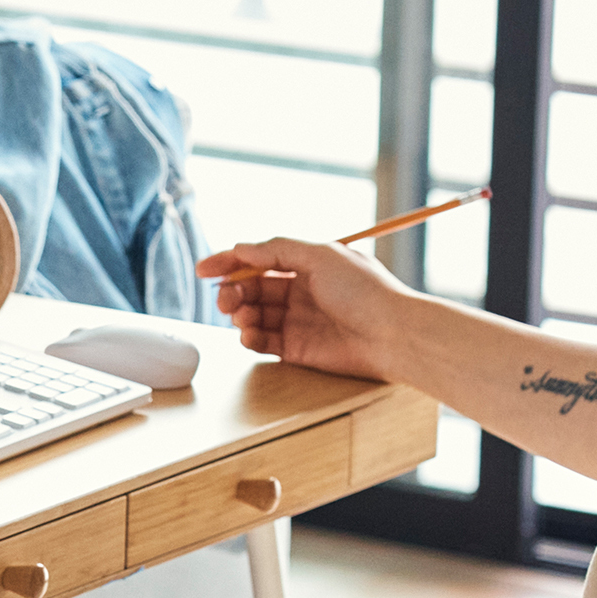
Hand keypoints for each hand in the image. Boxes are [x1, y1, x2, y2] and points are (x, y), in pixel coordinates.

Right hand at [195, 237, 409, 381]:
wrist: (393, 335)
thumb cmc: (366, 291)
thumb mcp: (320, 254)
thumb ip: (277, 249)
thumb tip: (240, 248)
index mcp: (308, 263)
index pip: (259, 259)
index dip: (229, 262)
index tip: (204, 270)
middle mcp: (301, 291)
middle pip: (252, 288)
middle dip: (233, 291)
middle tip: (226, 299)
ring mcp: (299, 320)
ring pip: (255, 315)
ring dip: (240, 314)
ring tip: (242, 318)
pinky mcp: (299, 349)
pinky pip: (264, 342)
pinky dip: (251, 338)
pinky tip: (249, 335)